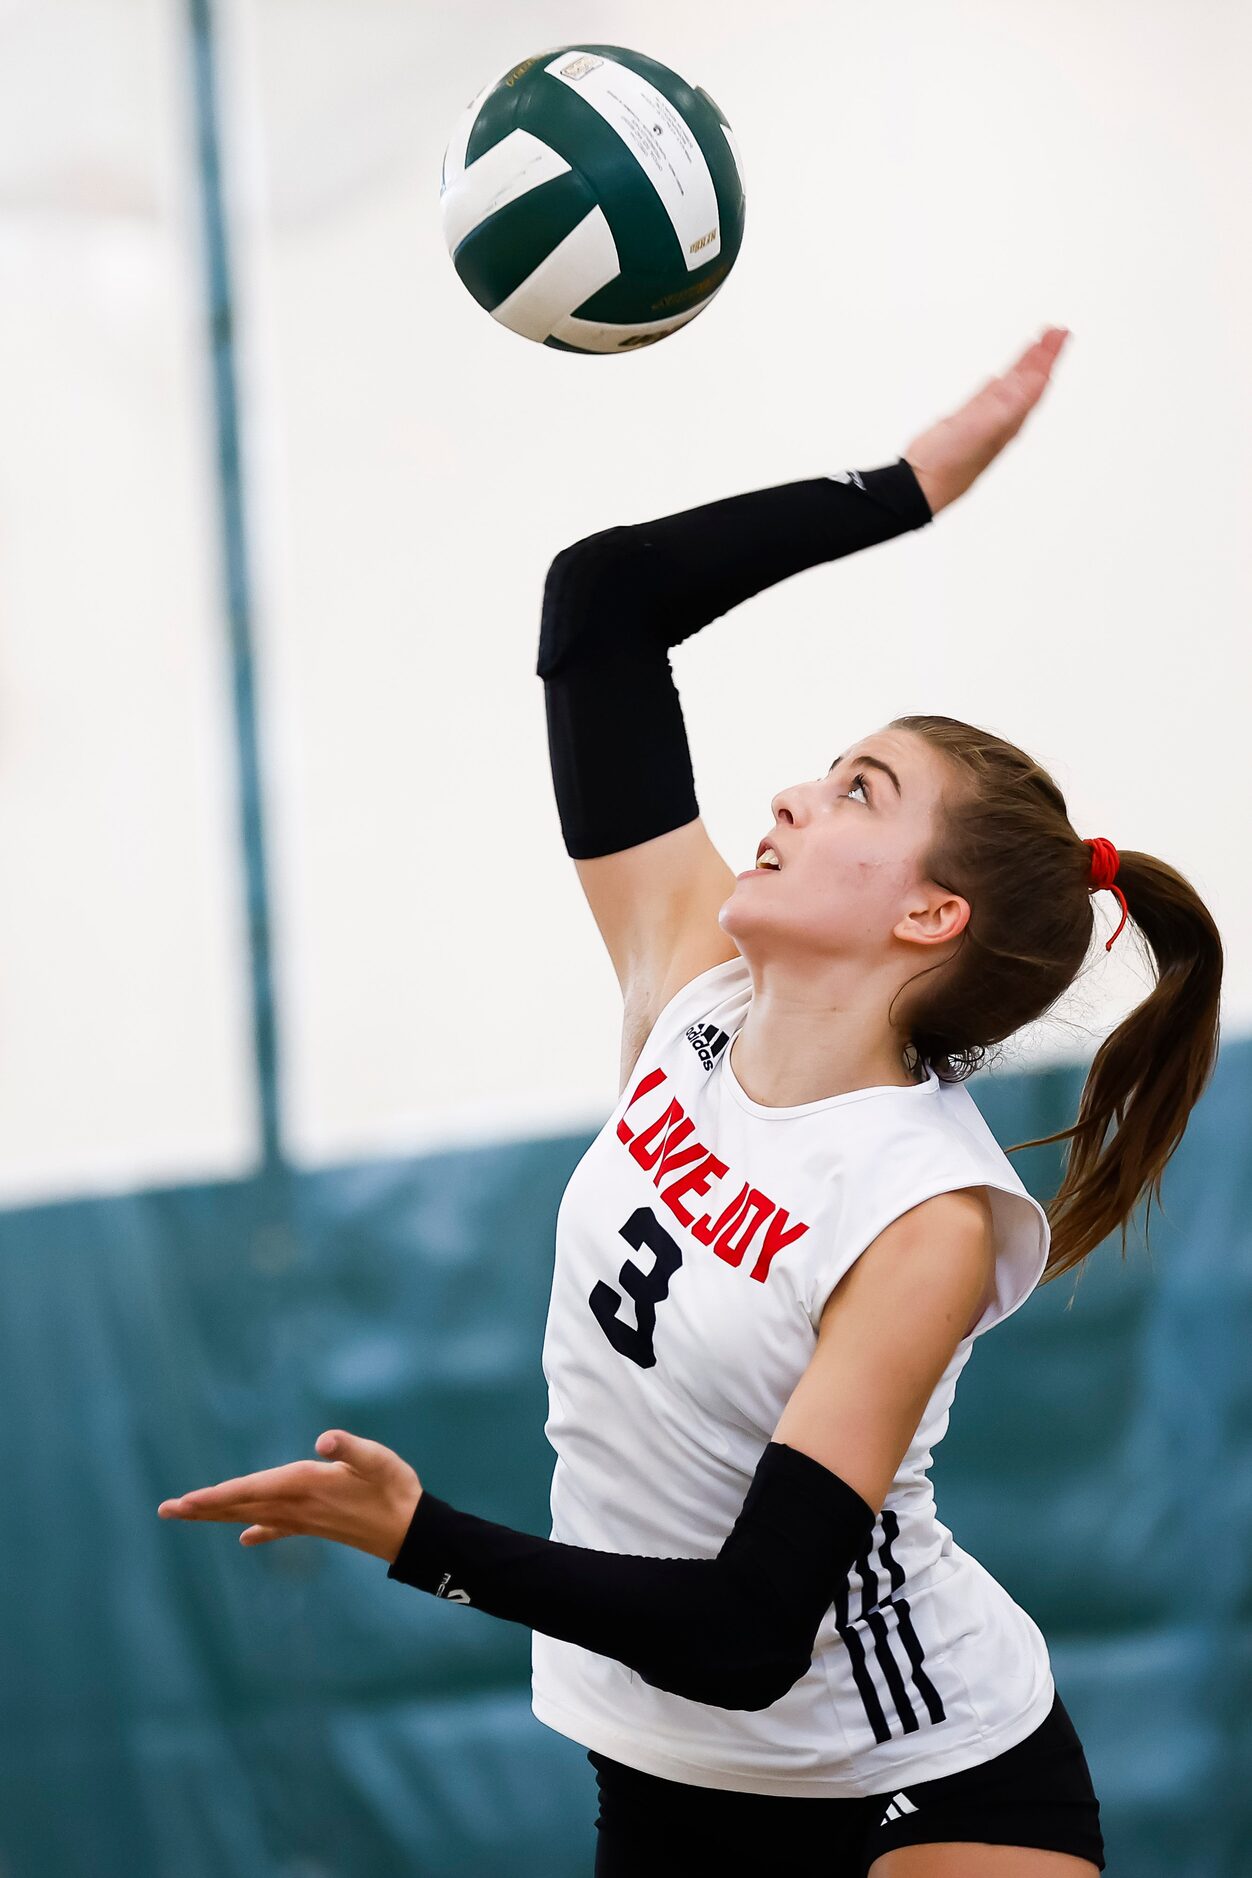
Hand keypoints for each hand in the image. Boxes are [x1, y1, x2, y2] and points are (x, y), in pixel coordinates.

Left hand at [157, 1429, 421, 1563]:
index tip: (186, 1501)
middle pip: (241, 1505)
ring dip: (217, 1515)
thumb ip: (350, 1449)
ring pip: (251, 1515)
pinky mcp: (315, 1524)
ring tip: (188, 1515)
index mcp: (307, 1484)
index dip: (218, 1494)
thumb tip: (324, 1440)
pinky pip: (278, 1528)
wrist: (411, 1532)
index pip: (252, 1490)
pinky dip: (258, 1530)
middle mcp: (298, 1504)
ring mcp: (304, 1518)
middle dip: (203, 1507)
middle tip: (166, 1510)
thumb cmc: (396, 1489)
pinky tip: (244, 1538)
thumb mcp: (379, 1461)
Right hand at [903, 326, 1069, 515]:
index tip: (1060, 333)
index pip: (1036, 382)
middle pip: (1029, 381)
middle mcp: (1002, 418)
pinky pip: (991, 396)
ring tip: (1038, 346)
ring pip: (1012, 386)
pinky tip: (1002, 379)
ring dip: (1026, 365)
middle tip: (1056, 332)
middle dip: (1043, 356)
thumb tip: (1033, 381)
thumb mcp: (982, 428)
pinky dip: (1002, 383)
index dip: (1048, 357)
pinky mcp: (965, 421)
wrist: (922, 485)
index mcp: (1010, 418)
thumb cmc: (950, 463)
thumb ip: (1008, 404)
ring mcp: (984, 420)